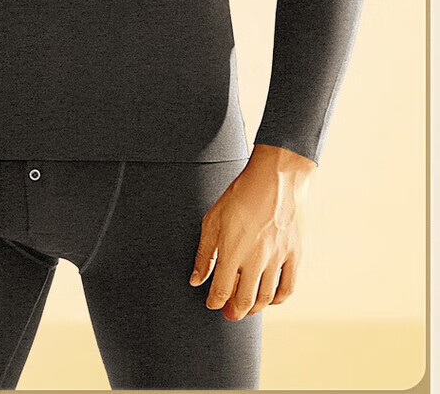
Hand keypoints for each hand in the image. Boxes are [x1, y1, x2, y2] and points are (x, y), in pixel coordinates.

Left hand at [189, 144, 315, 318]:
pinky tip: (271, 298)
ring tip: (246, 308)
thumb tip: (196, 280)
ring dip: (254, 308)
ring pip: (266, 297)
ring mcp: (277, 258)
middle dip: (234, 312)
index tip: (211, 302)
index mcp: (232, 251)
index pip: (221, 291)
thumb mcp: (213, 220)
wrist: (276, 176)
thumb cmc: (241, 194)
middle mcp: (255, 259)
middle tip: (228, 313)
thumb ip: (204, 254)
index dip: (214, 302)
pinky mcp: (294, 253)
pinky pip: (288, 286)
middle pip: (244, 301)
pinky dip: (279, 298)